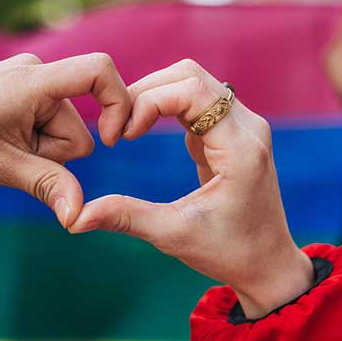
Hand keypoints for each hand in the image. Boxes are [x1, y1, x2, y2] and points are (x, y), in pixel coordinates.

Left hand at [0, 52, 129, 226]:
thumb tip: (79, 218)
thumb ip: (47, 186)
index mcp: (31, 81)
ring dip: (38, 151)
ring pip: (61, 130)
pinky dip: (29, 142)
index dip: (119, 104)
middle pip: (78, 127)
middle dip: (53, 153)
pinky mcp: (18, 91)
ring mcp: (25, 80)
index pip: (98, 71)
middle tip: (7, 156)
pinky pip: (44, 123)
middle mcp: (33, 72)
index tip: (111, 141)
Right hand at [72, 59, 313, 317]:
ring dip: (154, 95)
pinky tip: (143, 132)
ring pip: (193, 81)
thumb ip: (125, 218)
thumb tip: (75, 219)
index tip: (125, 136)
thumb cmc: (227, 252)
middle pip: (190, 76)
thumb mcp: (172, 235)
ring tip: (128, 128)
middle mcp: (248, 127)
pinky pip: (196, 99)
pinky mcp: (233, 130)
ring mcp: (244, 125)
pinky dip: (164, 106)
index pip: (192, 91)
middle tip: (118, 128)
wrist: (267, 264)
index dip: (149, 102)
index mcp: (240, 148)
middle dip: (146, 92)